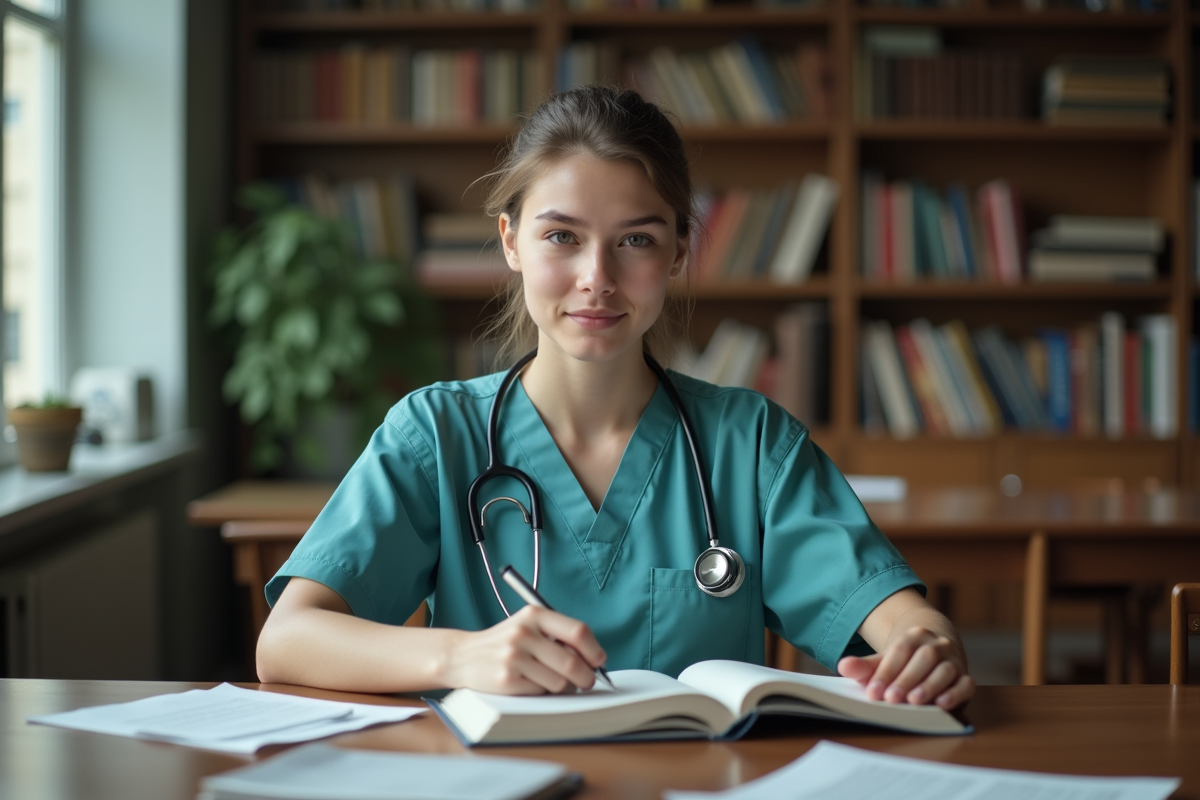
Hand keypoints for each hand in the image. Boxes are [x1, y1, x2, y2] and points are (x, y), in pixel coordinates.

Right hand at [441, 606, 606, 694]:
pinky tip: (528, 683)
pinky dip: (541, 692)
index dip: (594, 650)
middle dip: (586, 677)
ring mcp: (514, 657)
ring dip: (562, 687)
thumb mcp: (529, 626)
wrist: (462, 656)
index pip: (578, 632)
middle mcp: (524, 633)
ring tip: (548, 679)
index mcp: (534, 614)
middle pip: (573, 662)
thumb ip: (558, 636)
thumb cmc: (504, 643)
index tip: (599, 661)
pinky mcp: (506, 680)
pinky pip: (541, 693)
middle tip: (585, 682)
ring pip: (560, 682)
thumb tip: (594, 660)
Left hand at [837, 626, 974, 709]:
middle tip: (891, 699)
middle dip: (906, 680)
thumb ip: (865, 666)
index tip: (873, 692)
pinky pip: (966, 683)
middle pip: (923, 659)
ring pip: (945, 670)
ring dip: (929, 686)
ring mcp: (953, 660)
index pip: (899, 651)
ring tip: (914, 702)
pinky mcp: (965, 676)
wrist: (936, 651)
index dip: (886, 672)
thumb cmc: (906, 661)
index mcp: (914, 636)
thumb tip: (843, 666)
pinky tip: (943, 703)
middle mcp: (936, 645)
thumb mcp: (885, 660)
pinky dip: (956, 693)